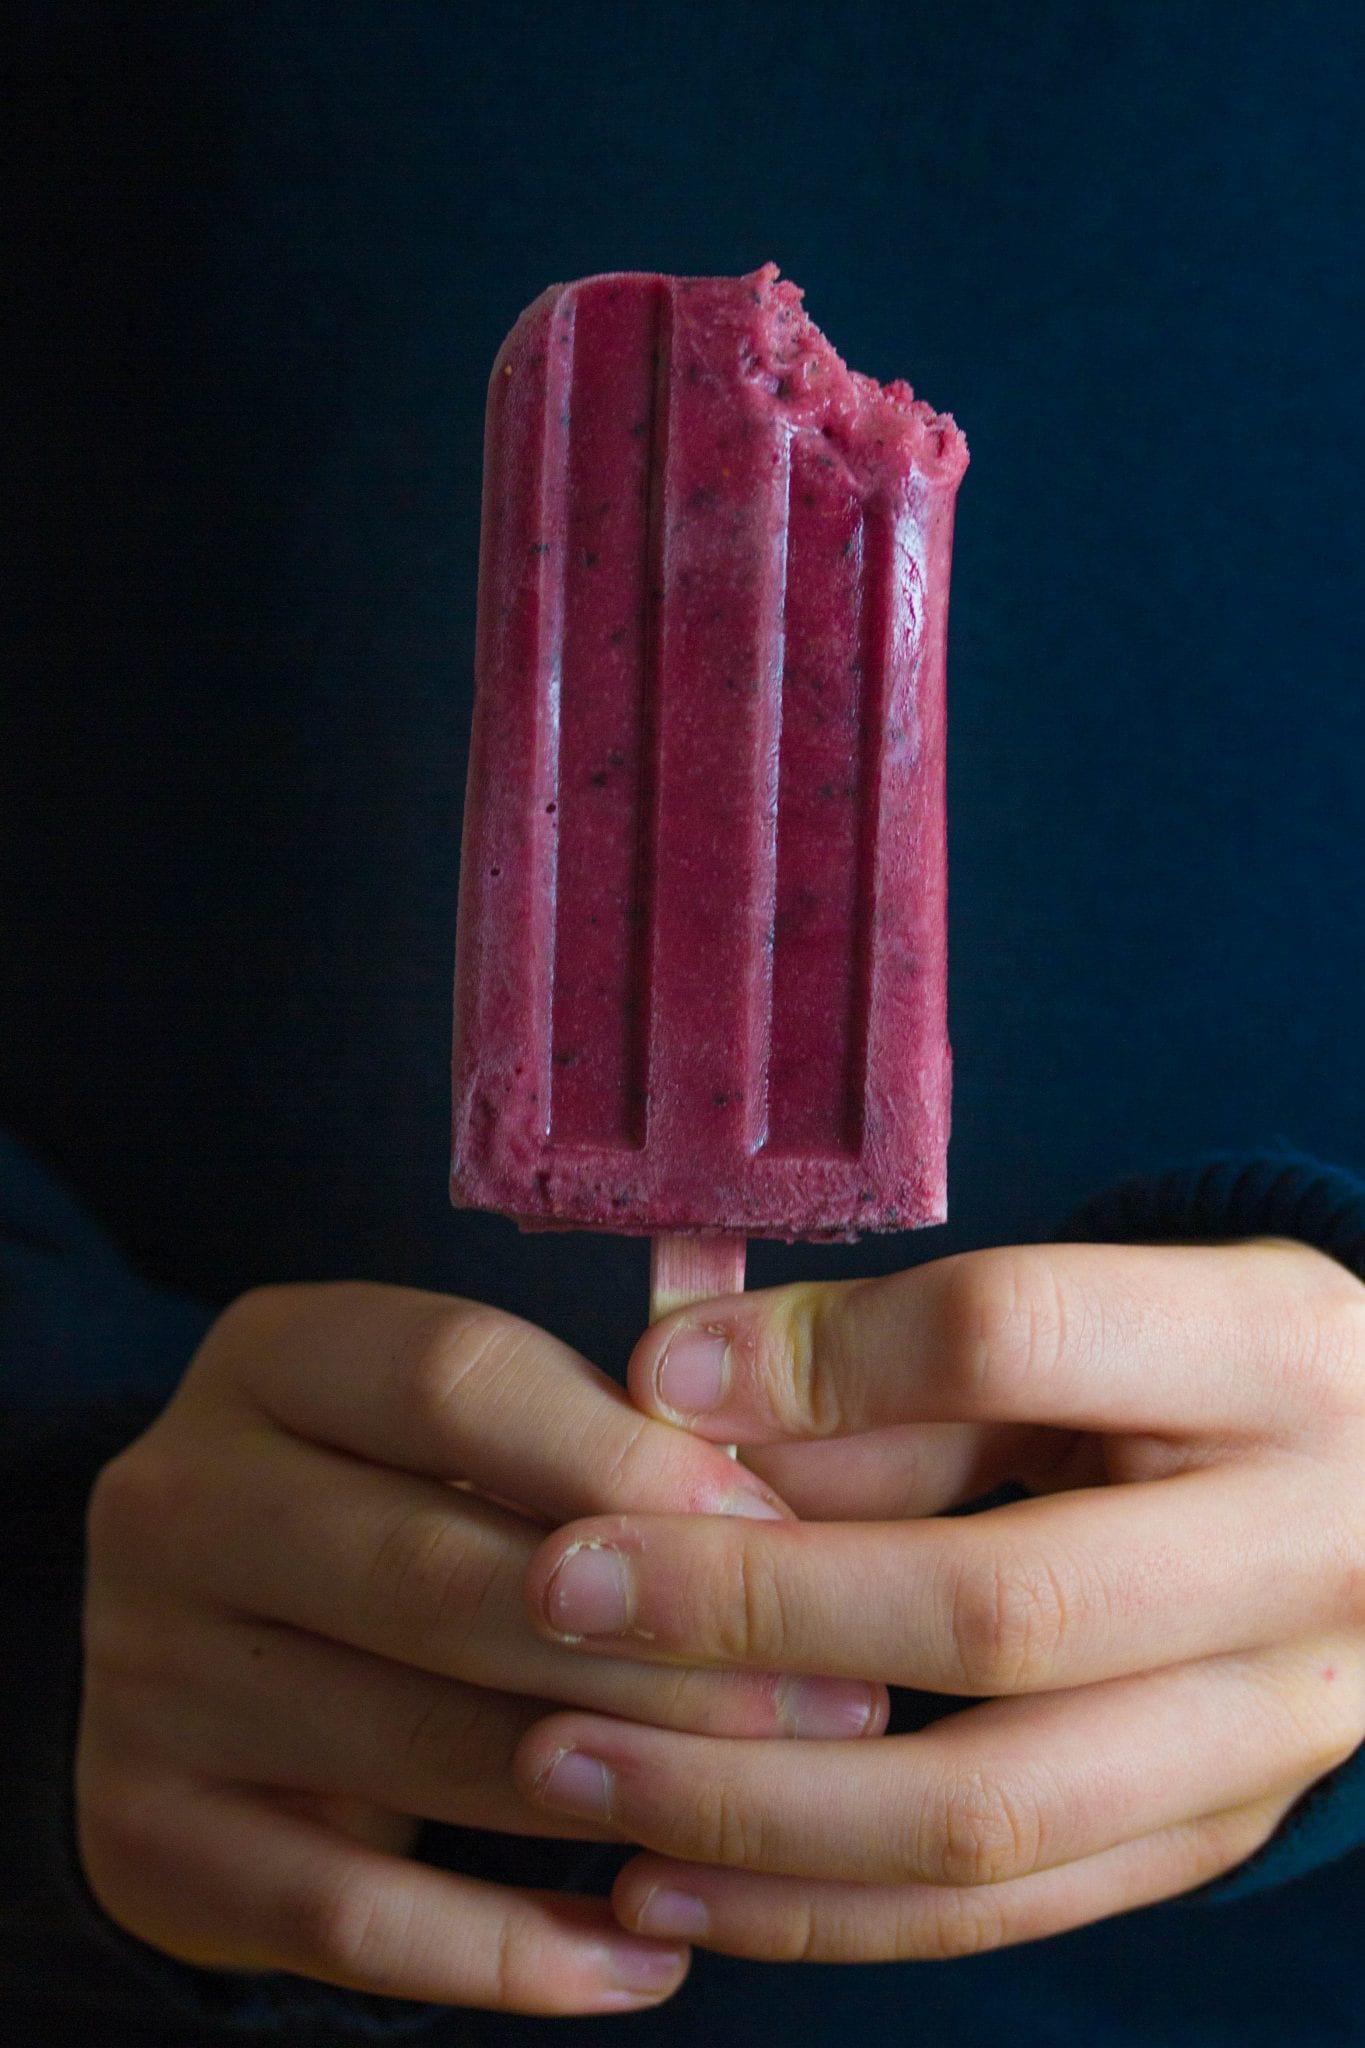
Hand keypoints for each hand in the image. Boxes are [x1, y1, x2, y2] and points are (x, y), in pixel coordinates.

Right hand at [78, 1281, 884, 2014]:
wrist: (214, 1652)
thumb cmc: (409, 1506)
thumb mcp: (473, 1432)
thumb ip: (602, 1442)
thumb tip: (791, 1521)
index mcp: (271, 1356)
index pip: (452, 1378)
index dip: (627, 1456)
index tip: (776, 1529)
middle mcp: (177, 1496)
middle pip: (435, 1568)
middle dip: (653, 1643)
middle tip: (827, 1699)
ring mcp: (140, 1668)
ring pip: (408, 1741)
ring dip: (609, 1789)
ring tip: (765, 1811)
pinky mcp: (141, 1828)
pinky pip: (343, 1915)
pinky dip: (506, 1950)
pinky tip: (638, 1961)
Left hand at [513, 1240, 1364, 1961]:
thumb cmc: (1205, 1368)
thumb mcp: (1099, 1302)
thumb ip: (901, 1352)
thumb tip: (675, 1397)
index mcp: (1270, 1361)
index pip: (1022, 1338)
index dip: (817, 1363)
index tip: (649, 1382)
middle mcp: (1305, 1556)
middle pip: (999, 1608)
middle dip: (749, 1610)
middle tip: (563, 1593)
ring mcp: (1272, 1730)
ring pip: (994, 1807)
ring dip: (752, 1802)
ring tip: (565, 1766)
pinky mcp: (1214, 1836)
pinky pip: (1009, 1907)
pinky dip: (823, 1912)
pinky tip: (670, 1885)